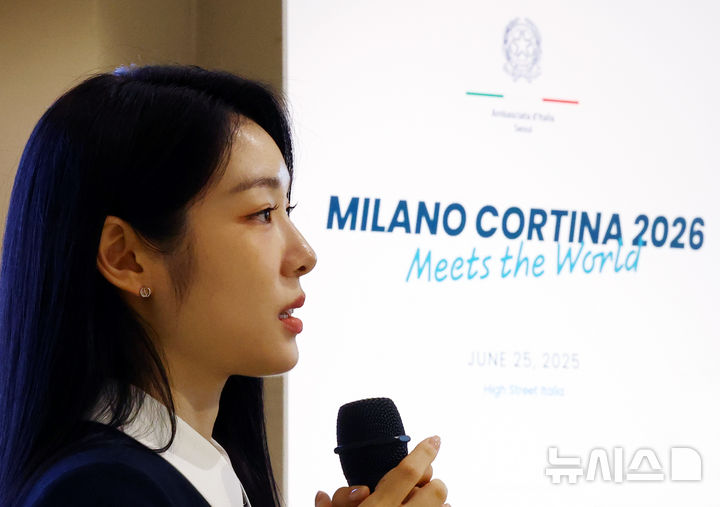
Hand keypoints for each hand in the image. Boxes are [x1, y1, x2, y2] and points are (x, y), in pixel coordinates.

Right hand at [315, 436, 448, 506]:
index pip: (408, 471)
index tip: (434, 439)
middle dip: (431, 480)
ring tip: (424, 499)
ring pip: (444, 504)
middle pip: (436, 488)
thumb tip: (322, 494)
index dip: (425, 451)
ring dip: (436, 500)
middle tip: (421, 480)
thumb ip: (334, 504)